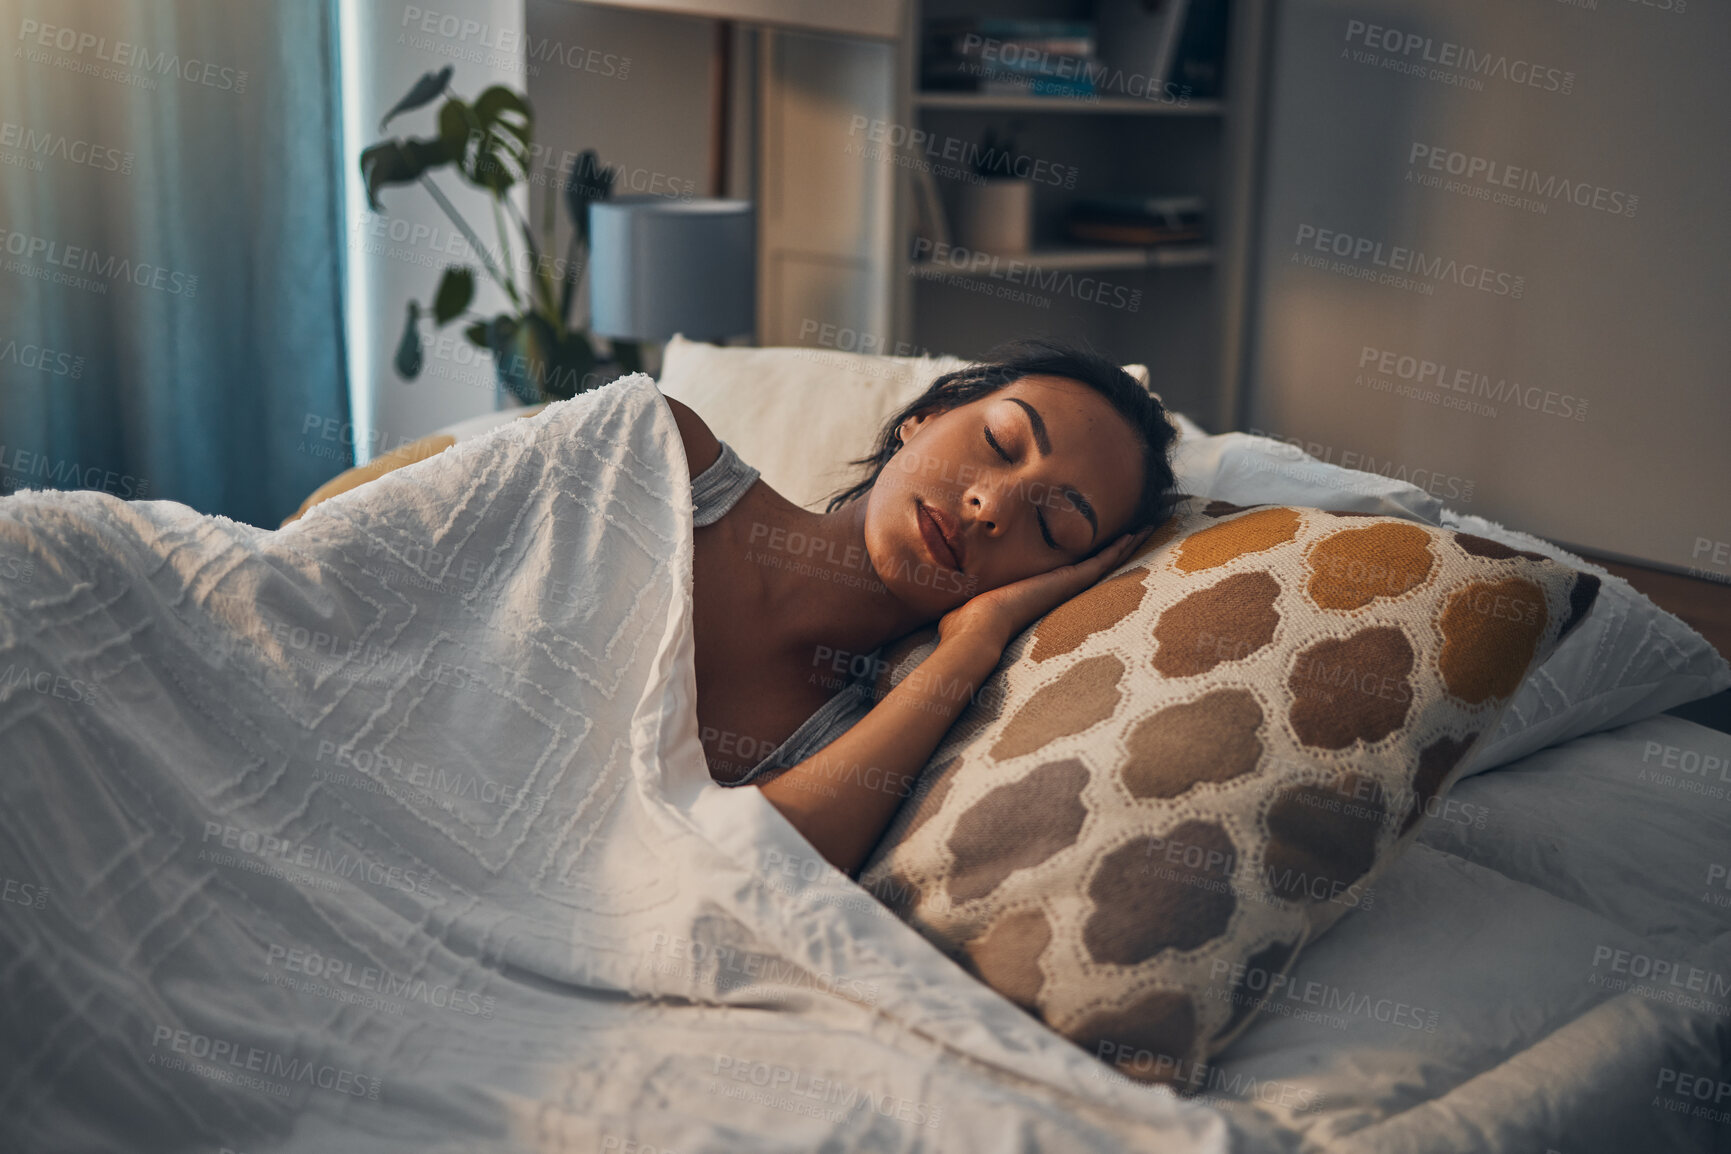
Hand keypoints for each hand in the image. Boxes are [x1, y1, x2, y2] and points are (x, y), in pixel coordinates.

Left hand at [937, 526, 1155, 653]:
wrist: (973, 634)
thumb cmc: (963, 623)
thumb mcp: (966, 596)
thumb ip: (964, 590)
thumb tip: (943, 590)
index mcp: (1033, 591)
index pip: (1064, 572)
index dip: (1083, 558)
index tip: (1098, 545)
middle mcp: (1053, 590)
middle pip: (1092, 566)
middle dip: (1114, 549)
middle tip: (1138, 532)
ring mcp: (1063, 588)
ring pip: (1103, 563)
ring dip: (1125, 546)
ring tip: (1147, 528)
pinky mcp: (1067, 584)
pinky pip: (1100, 563)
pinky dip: (1119, 549)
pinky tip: (1136, 533)